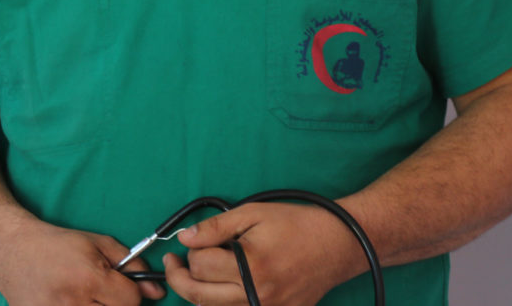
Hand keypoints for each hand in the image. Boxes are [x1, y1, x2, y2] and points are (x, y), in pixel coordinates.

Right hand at [0, 217, 165, 305]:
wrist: (11, 249)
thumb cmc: (54, 244)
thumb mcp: (97, 243)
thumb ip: (130, 263)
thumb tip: (156, 290)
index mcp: (88, 278)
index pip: (131, 301)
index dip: (131, 292)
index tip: (119, 285)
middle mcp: (73, 303)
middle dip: (116, 304)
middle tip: (102, 292)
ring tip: (84, 297)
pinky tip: (69, 301)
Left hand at [162, 202, 361, 305]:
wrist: (337, 244)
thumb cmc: (296, 223)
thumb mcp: (253, 214)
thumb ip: (216, 227)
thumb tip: (184, 238)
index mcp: (251, 267)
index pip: (200, 266)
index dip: (190, 251)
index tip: (190, 242)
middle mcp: (258, 296)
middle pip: (199, 296)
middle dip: (179, 277)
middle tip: (174, 263)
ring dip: (198, 292)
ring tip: (198, 272)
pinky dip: (222, 302)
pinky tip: (221, 286)